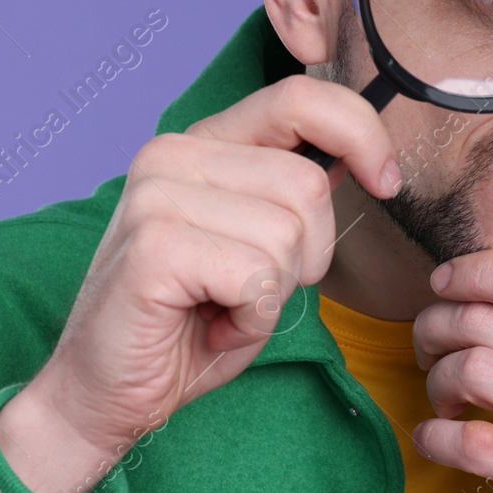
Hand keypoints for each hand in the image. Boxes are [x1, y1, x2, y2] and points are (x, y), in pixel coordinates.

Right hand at [0, 75, 400, 492]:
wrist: (106, 395)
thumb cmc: (191, 324)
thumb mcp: (261, 245)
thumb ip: (295, 194)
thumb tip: (366, 158)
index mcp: (204, 143)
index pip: (301, 98)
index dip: (361, 133)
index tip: (386, 181)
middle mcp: (172, 154)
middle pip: (308, 185)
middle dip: (307, 255)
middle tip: (252, 290)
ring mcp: (156, 195)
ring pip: (289, 234)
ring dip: (275, 293)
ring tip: (223, 308)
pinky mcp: (154, 246)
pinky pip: (258, 277)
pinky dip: (251, 318)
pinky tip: (210, 326)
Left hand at [410, 248, 492, 492]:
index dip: (481, 269)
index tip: (445, 283)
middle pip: (483, 320)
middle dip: (434, 328)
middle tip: (430, 350)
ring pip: (472, 370)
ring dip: (436, 382)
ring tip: (444, 400)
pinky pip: (472, 443)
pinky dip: (435, 437)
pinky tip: (435, 439)